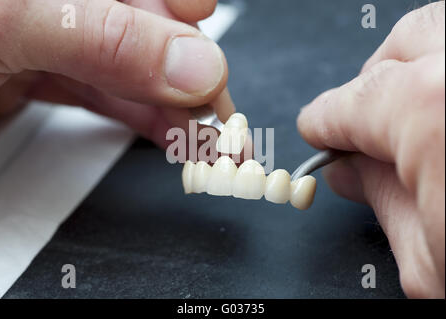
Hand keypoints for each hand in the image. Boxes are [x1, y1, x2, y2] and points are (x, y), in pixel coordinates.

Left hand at [0, 0, 233, 147]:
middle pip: (159, 37)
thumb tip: (195, 66)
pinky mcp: (55, 79)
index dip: (191, 19)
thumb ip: (109, 39)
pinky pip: (113, 99)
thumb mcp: (16, 23)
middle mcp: (76, 7)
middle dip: (198, 85)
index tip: (212, 67)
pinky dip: (149, 123)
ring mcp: (66, 43)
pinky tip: (177, 139)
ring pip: (141, 76)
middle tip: (228, 127)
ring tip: (214, 144)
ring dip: (181, 115)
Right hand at [297, 2, 444, 297]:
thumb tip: (353, 172)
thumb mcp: (431, 263)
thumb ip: (382, 203)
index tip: (321, 134)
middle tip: (369, 126)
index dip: (323, 124)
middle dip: (371, 83)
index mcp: (434, 110)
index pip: (344, 106)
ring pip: (443, 29)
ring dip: (420, 64)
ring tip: (417, 113)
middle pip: (398, 46)